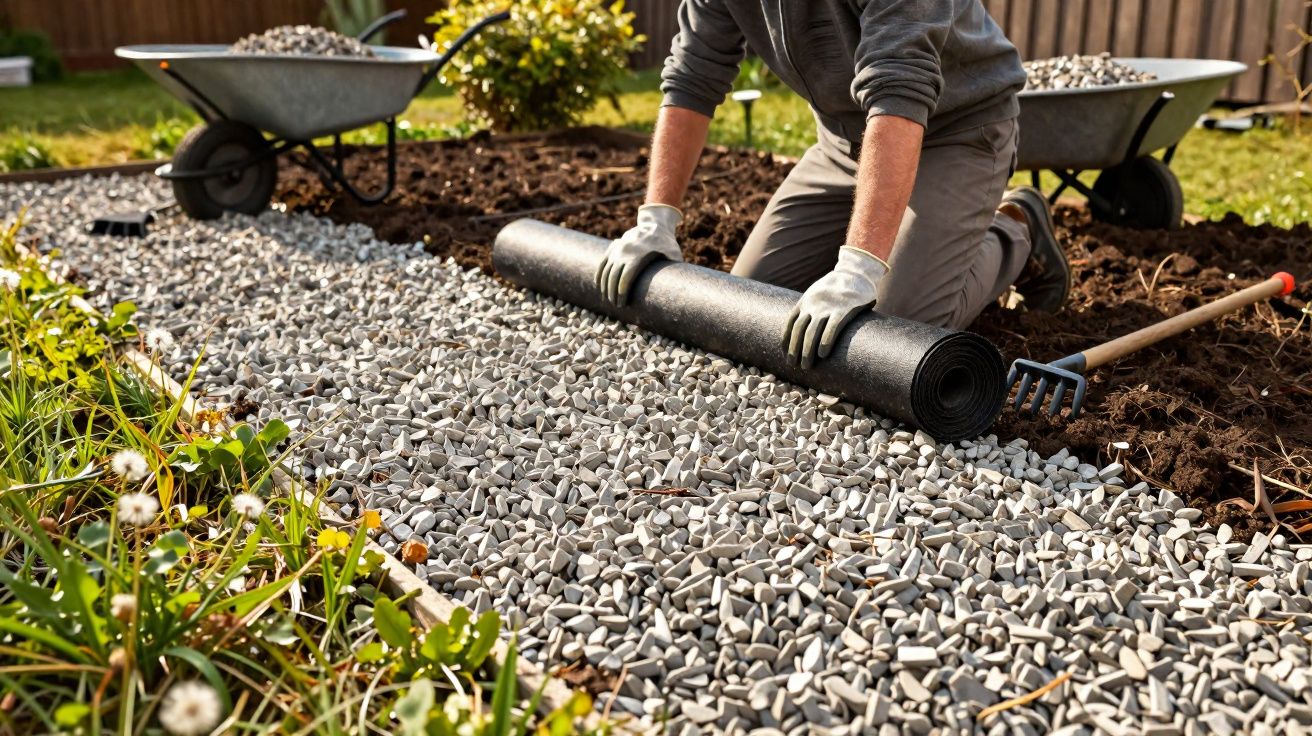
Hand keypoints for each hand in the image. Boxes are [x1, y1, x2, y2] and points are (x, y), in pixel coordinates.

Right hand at [595, 204, 683, 305]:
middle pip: (614, 276)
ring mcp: (617, 249)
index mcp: (638, 256)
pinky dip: (599, 273)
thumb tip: (680, 287)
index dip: (622, 291)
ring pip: (606, 270)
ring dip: (605, 286)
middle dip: (612, 292)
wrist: (654, 224)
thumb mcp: (673, 253)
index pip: (626, 277)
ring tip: (608, 298)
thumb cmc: (666, 242)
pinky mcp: (614, 247)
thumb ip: (674, 268)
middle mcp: (625, 252)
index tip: (621, 303)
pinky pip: (603, 262)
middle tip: (615, 304)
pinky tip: (598, 284)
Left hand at [782, 246, 889, 368]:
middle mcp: (813, 305)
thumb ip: (812, 307)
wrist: (856, 272)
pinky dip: (826, 342)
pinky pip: (832, 328)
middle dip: (794, 349)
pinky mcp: (844, 310)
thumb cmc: (837, 287)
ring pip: (812, 332)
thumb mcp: (818, 291)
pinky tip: (823, 354)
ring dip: (806, 351)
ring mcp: (828, 307)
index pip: (790, 322)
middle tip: (793, 365)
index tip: (785, 353)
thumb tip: (807, 329)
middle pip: (799, 330)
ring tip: (806, 366)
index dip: (786, 339)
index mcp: (805, 301)